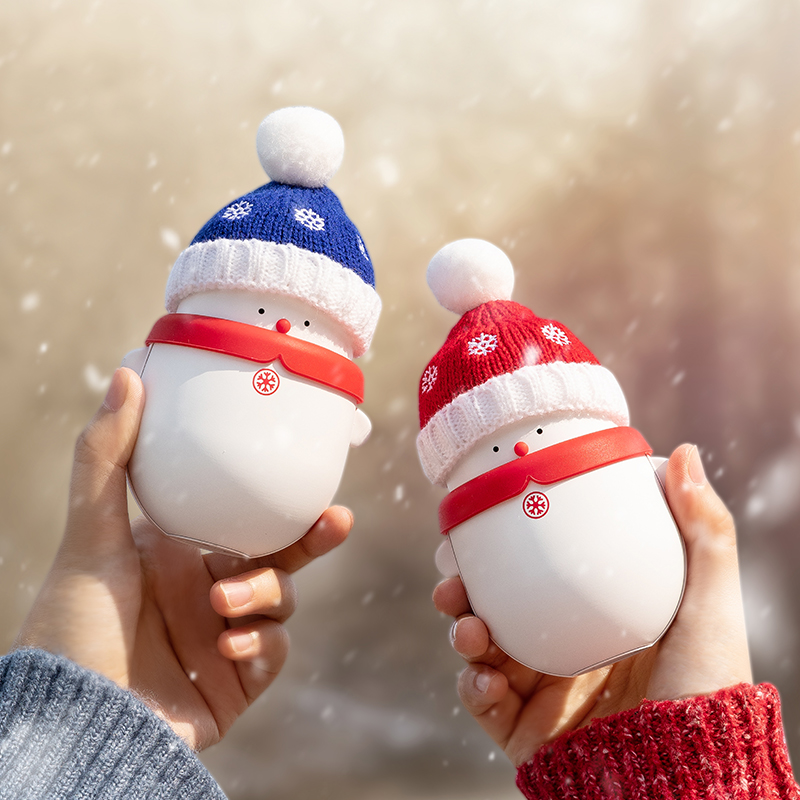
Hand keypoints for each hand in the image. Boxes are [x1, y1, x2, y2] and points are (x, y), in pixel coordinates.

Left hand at [14, 367, 351, 750]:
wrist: (72, 724)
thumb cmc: (72, 627)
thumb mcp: (89, 535)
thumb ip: (106, 457)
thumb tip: (125, 374)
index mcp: (181, 557)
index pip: (244, 521)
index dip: (280, 502)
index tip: (310, 477)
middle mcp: (206, 595)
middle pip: (280, 559)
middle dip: (312, 540)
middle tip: (336, 520)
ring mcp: (223, 640)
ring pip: (280, 605)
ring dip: (263, 598)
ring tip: (224, 605)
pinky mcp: (236, 686)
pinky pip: (272, 655)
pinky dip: (259, 646)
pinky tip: (226, 648)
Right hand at [432, 444, 751, 765]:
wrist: (688, 779)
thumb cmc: (705, 692)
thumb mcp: (710, 603)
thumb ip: (703, 531)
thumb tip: (683, 453)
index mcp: (592, 613)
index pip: (534, 568)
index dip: (500, 542)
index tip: (481, 516)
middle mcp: (560, 646)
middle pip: (493, 602)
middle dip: (462, 583)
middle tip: (453, 571)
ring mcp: (538, 688)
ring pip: (477, 646)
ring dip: (460, 629)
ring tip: (467, 625)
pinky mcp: (523, 728)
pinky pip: (481, 699)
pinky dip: (472, 683)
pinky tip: (483, 676)